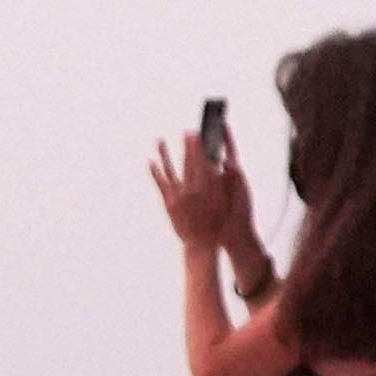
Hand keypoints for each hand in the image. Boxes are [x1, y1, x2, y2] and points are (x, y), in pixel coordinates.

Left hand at [144, 133, 253, 253]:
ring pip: (170, 169)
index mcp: (207, 188)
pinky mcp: (169, 203)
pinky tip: (151, 162)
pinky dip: (155, 172)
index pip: (201, 160)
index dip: (198, 145)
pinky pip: (161, 183)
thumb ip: (221, 181)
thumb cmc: (217, 223)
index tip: (197, 133)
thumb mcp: (224, 201)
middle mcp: (191, 189)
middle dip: (187, 146)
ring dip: (164, 154)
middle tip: (186, 132)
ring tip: (159, 141)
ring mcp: (178, 196)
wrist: (202, 243)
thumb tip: (222, 162)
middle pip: (188, 162)